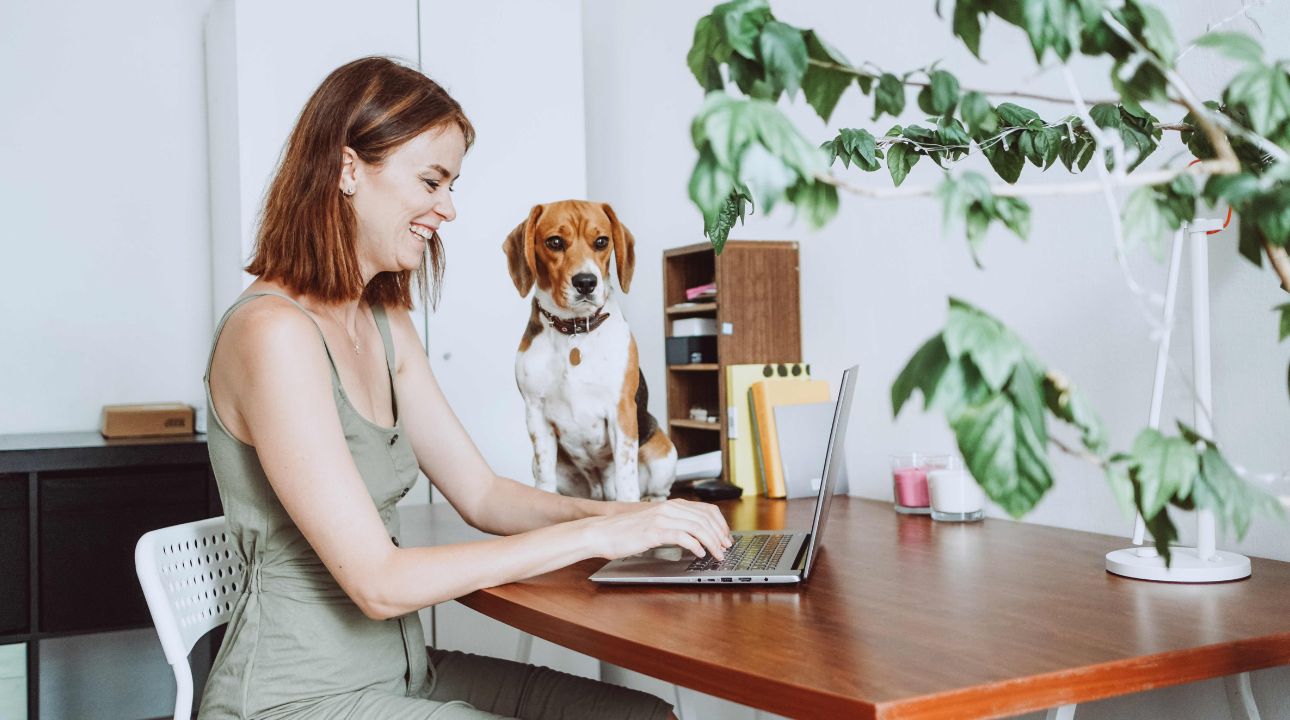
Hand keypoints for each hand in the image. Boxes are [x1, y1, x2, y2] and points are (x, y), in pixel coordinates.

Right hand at [585, 499, 732, 560]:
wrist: (602, 532)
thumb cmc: (626, 531)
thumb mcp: (654, 522)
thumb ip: (672, 524)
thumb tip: (692, 535)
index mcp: (671, 505)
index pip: (706, 509)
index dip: (721, 524)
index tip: (726, 537)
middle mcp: (669, 508)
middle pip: (706, 518)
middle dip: (720, 535)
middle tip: (726, 548)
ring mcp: (662, 519)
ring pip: (698, 527)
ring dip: (712, 542)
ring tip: (717, 554)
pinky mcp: (655, 531)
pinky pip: (682, 537)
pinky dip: (695, 546)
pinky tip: (699, 554)